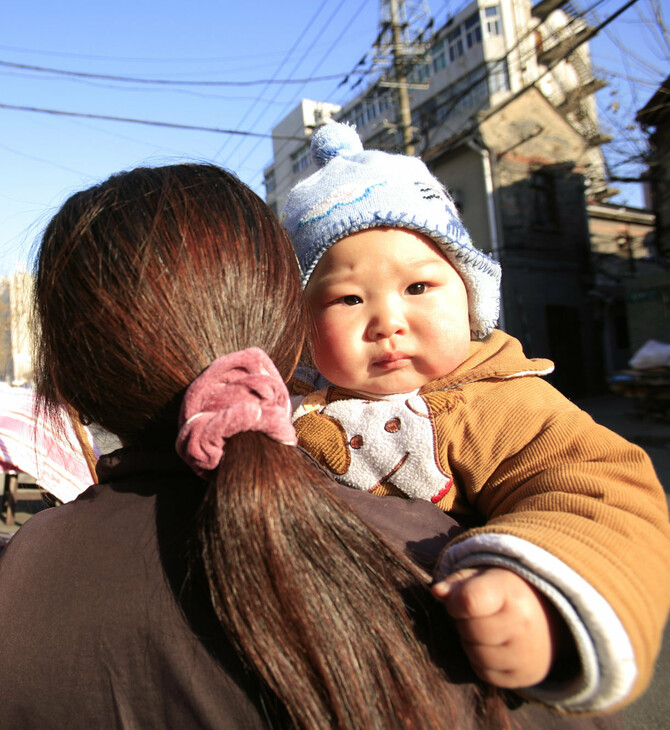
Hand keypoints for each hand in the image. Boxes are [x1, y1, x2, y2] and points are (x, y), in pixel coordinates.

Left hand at [432, 567, 564, 688]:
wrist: (548, 618)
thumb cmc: (506, 592)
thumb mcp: (484, 577)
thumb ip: (457, 582)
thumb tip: (437, 592)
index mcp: (511, 593)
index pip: (469, 602)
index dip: (454, 602)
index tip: (458, 600)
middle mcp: (522, 625)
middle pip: (469, 630)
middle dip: (463, 622)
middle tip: (476, 614)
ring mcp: (525, 654)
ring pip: (475, 655)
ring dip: (470, 642)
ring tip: (485, 628)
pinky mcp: (523, 676)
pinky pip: (484, 673)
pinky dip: (480, 661)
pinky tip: (493, 645)